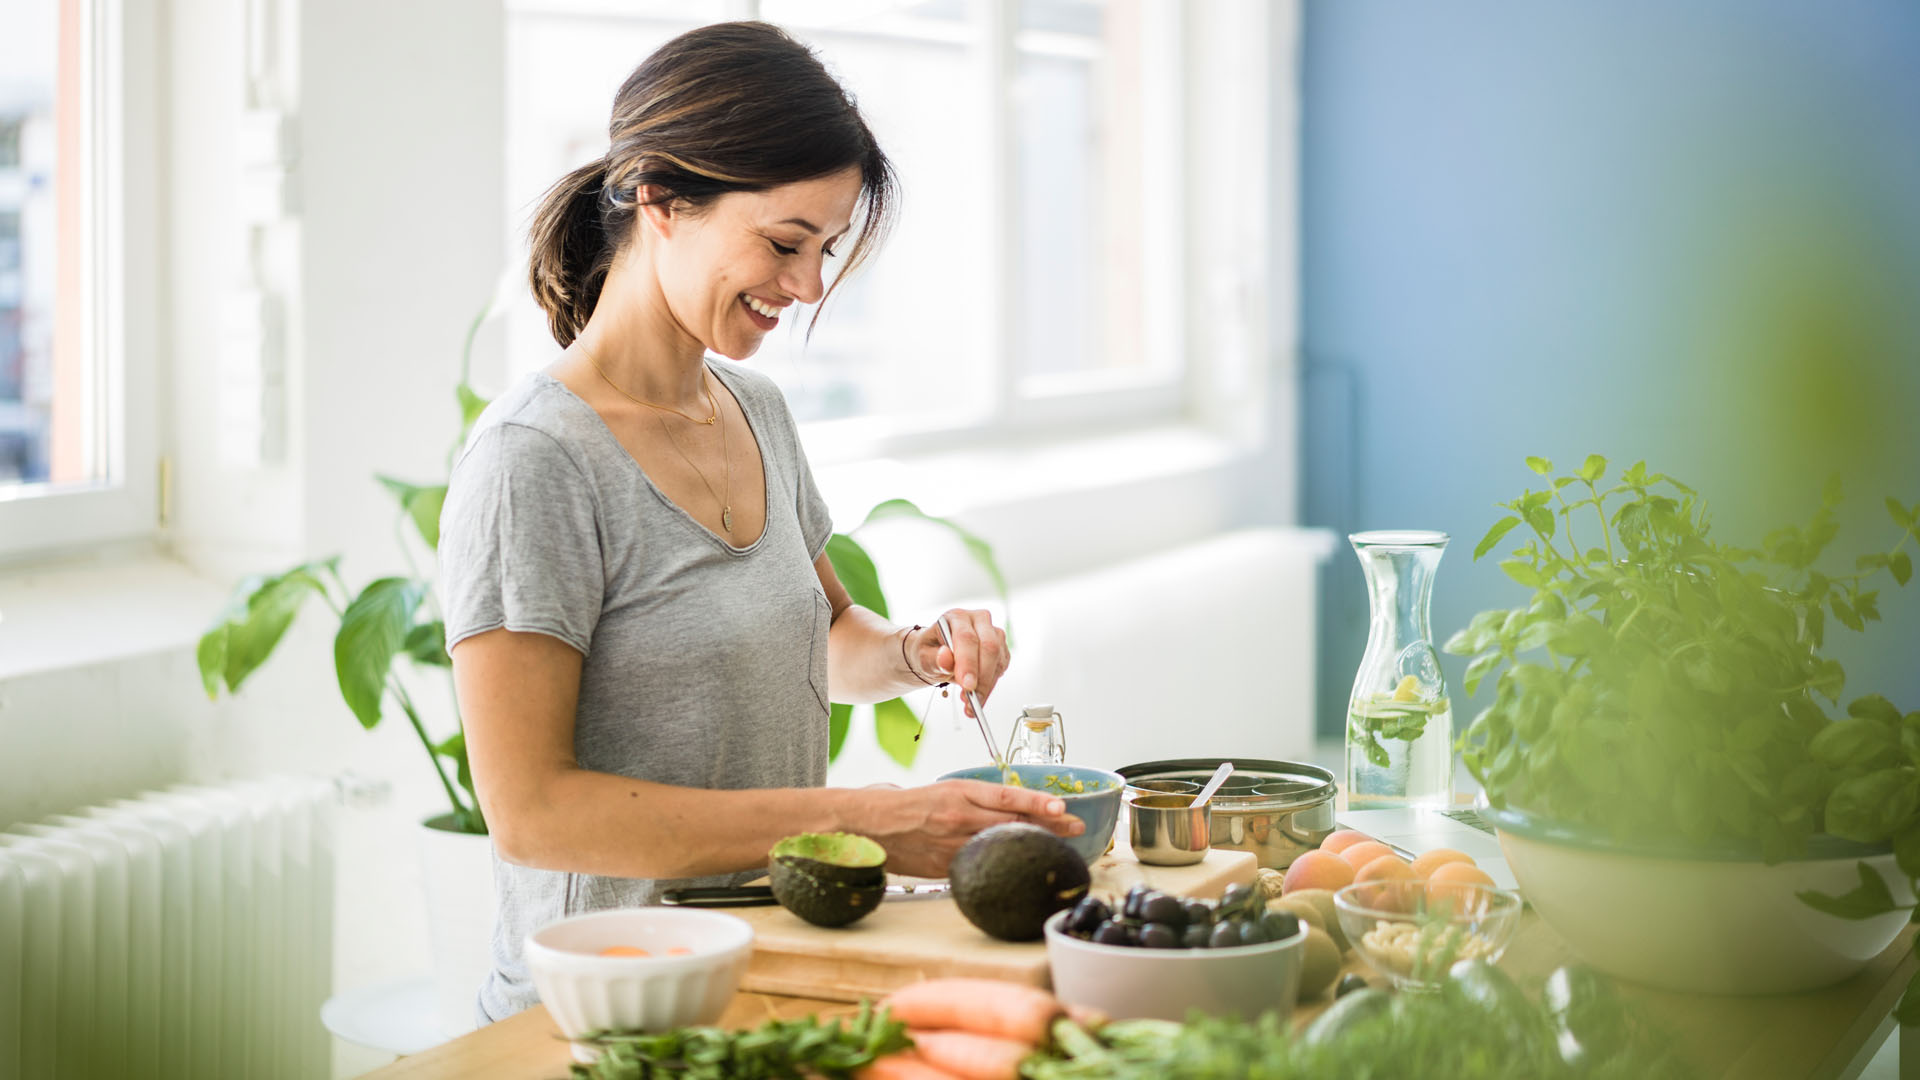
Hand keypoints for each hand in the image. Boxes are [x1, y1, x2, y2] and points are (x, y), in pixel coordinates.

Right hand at [858, 779, 1083, 878]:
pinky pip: (980, 865)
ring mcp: (953, 844)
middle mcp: (959, 817)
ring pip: (1001, 845)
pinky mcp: (945, 866)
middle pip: (1012, 822)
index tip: (1063, 805)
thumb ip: (979, 800)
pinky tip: (1021, 866)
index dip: (1037, 801)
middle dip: (1049, 824)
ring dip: (1033, 845)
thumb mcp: (946, 791)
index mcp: (959, 792)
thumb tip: (1017, 807)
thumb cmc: (911, 805)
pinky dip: (1003, 864)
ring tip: (1061, 844)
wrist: (872, 824)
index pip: (1007, 795)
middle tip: (1077, 825)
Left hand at [915, 609, 1008, 716]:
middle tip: (972, 699)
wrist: (937, 654)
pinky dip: (990, 686)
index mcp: (957, 617)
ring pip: (998, 660)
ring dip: (986, 685)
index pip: (967, 638)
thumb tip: (945, 658)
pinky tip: (977, 696)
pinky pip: (1001, 668)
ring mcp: (993, 633)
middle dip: (982, 677)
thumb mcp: (924, 657)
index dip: (968, 662)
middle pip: (989, 647)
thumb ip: (934, 659)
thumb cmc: (930, 652)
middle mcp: (979, 620)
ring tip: (970, 703)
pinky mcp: (1001, 649)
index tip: (967, 685)